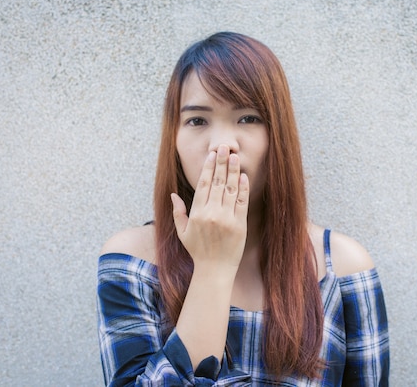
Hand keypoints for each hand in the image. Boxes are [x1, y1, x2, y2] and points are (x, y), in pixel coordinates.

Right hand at [171, 144, 249, 270]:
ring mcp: (226, 219)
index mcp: (197, 213)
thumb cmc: (198, 251)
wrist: (215, 270)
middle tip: (224, 147)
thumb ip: (178, 212)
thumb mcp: (183, 232)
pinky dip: (243, 188)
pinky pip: (241, 202)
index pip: (203, 184)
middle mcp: (211, 213)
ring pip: (230, 189)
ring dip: (233, 171)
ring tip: (235, 156)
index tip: (212, 155)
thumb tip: (173, 194)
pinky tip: (243, 176)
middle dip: (221, 163)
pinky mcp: (240, 225)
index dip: (208, 167)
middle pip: (217, 182)